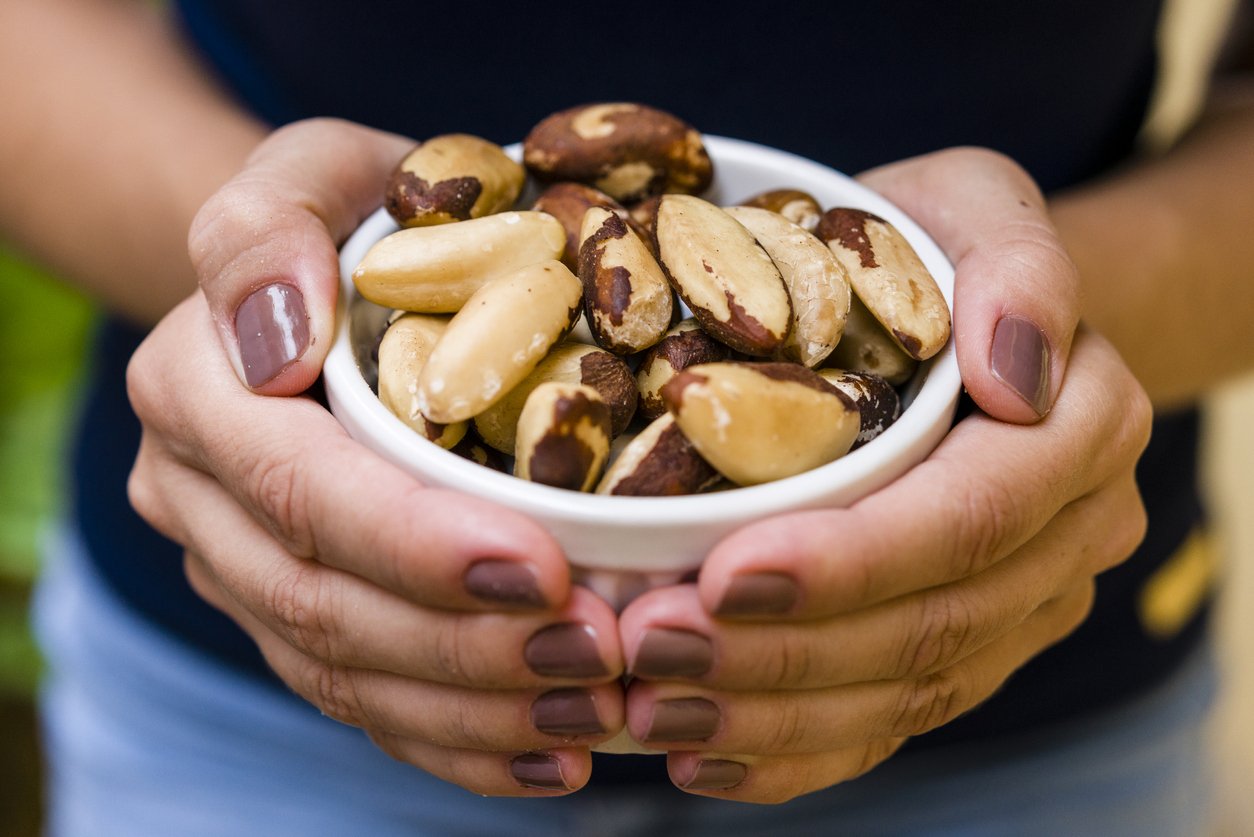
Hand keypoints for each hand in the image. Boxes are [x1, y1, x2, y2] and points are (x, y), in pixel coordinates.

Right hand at [128, 119, 624, 795]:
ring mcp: (244, 571)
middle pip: (326, 602)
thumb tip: (273, 337)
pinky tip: (551, 756)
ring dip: (476, 708)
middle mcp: (203, 498)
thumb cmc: (352, 215)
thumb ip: (265, 228)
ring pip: (347, 673)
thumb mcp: (312, 173)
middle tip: (601, 654)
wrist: (331, 282)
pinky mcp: (295, 618)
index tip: (545, 567)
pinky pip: (363, 703)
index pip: (304, 490)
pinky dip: (458, 742)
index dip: (418, 543)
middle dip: (467, 646)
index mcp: (196, 391)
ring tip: (595, 711)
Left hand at [616, 148, 1152, 801]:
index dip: (853, 558)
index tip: (727, 573)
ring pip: (903, 692)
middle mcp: (1065, 536)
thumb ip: (1017, 262)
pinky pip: (887, 726)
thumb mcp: (973, 202)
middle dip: (784, 651)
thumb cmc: (933, 242)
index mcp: (1080, 431)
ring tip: (651, 704)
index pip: (970, 517)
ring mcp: (1017, 608)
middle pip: (932, 624)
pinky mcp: (961, 649)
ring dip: (772, 714)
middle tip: (651, 649)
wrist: (946, 313)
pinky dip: (792, 755)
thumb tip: (1018, 373)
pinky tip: (701, 754)